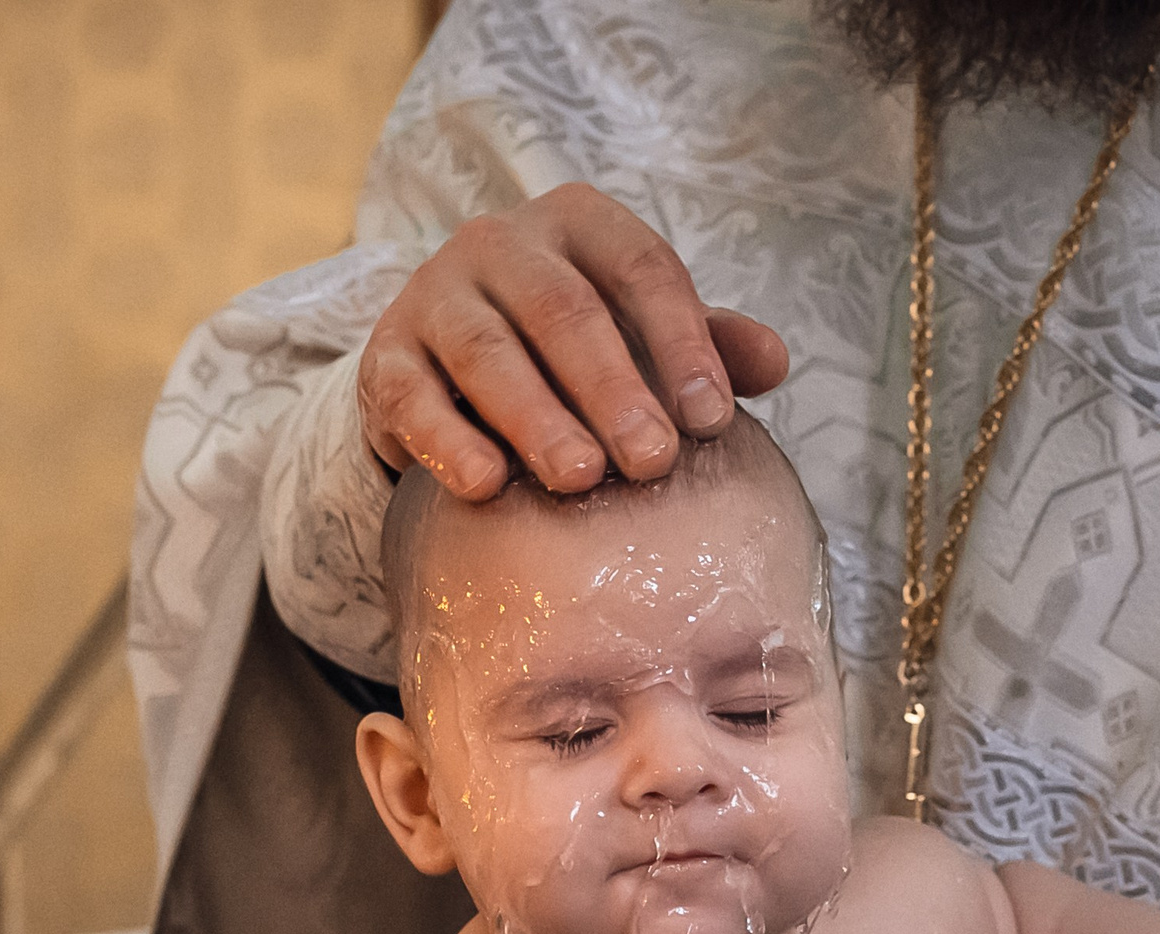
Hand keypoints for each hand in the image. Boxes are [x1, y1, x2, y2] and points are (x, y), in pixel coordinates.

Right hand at [357, 183, 789, 500]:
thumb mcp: (639, 332)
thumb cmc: (564, 347)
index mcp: (577, 223)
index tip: (712, 420)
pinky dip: (448, 442)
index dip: (681, 342)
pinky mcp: (385, 359)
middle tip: (651, 462)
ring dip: (536, 418)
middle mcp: (500, 243)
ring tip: (578, 478)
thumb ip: (705, 343)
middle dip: (612, 389)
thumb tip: (775, 362)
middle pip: (562, 310)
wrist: (442, 365)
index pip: (639, 267)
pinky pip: (413, 398)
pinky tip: (487, 485)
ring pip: (486, 352)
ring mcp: (433, 296)